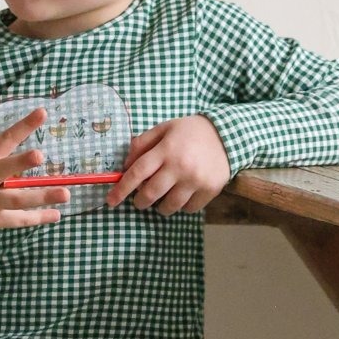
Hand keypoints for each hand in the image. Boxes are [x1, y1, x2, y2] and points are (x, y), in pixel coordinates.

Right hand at [0, 92, 70, 231]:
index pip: (5, 139)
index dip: (23, 126)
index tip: (42, 112)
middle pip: (5, 169)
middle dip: (21, 163)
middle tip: (40, 155)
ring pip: (17, 199)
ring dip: (41, 196)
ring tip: (66, 194)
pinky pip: (18, 219)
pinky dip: (37, 219)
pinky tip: (56, 215)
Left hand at [106, 115, 231, 213]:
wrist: (228, 134)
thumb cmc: (190, 132)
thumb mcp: (164, 129)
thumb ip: (142, 144)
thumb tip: (124, 166)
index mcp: (166, 149)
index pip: (137, 173)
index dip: (121, 189)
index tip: (111, 201)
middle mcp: (180, 166)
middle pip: (150, 194)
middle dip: (139, 201)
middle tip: (139, 200)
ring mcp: (196, 180)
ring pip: (168, 206)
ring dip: (159, 207)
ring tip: (162, 198)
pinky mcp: (209, 190)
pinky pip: (188, 209)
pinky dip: (180, 207)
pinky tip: (181, 195)